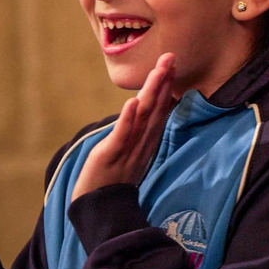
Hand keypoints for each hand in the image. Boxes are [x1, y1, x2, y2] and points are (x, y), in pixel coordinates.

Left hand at [72, 54, 175, 201]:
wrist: (97, 212)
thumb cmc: (110, 183)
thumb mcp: (126, 156)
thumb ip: (135, 137)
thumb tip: (139, 117)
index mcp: (145, 142)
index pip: (158, 111)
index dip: (165, 88)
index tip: (169, 65)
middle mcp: (141, 144)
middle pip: (155, 109)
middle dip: (163, 82)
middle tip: (170, 57)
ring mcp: (128, 150)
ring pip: (143, 118)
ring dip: (151, 93)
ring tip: (158, 70)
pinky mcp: (110, 157)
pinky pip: (122, 136)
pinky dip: (128, 119)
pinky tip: (132, 102)